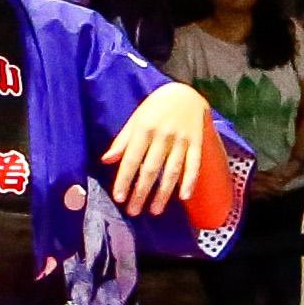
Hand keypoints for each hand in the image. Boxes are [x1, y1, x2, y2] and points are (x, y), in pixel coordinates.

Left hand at [102, 83, 219, 215]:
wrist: (186, 93)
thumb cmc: (156, 108)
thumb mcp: (136, 119)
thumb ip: (122, 140)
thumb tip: (106, 160)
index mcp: (144, 129)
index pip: (132, 159)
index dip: (125, 179)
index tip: (119, 197)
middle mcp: (163, 136)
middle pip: (151, 168)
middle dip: (141, 192)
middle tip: (134, 211)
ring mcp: (182, 140)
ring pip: (172, 170)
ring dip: (163, 192)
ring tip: (154, 210)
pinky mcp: (197, 142)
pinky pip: (194, 164)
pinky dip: (190, 181)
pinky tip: (184, 197)